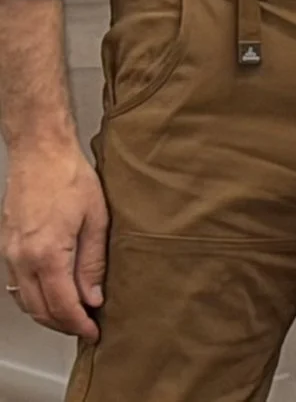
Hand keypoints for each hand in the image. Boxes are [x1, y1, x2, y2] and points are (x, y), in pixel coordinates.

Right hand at [2, 138, 106, 337]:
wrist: (40, 154)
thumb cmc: (70, 178)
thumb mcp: (96, 220)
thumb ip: (93, 263)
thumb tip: (93, 296)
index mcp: (46, 255)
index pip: (62, 305)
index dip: (78, 324)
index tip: (93, 332)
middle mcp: (21, 259)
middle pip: (39, 309)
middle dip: (63, 324)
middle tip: (85, 326)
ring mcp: (9, 254)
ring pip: (24, 300)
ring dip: (47, 313)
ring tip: (73, 314)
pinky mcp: (6, 247)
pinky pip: (16, 284)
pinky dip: (33, 297)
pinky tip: (51, 294)